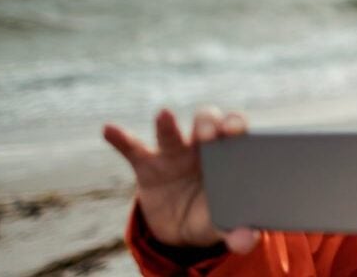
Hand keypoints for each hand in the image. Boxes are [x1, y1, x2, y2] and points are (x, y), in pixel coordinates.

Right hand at [102, 108, 259, 253]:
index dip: (236, 126)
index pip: (236, 130)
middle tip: (208, 134)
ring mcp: (174, 154)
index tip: (236, 132)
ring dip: (168, 125)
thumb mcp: (224, 224)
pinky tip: (109, 130)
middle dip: (208, 123)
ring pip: (172, 134)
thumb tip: (247, 242)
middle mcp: (203, 146)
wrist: (182, 227)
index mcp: (229, 154)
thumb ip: (238, 233)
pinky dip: (120, 139)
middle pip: (206, 122)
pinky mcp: (148, 166)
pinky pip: (133, 149)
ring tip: (164, 115)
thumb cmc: (212, 214)